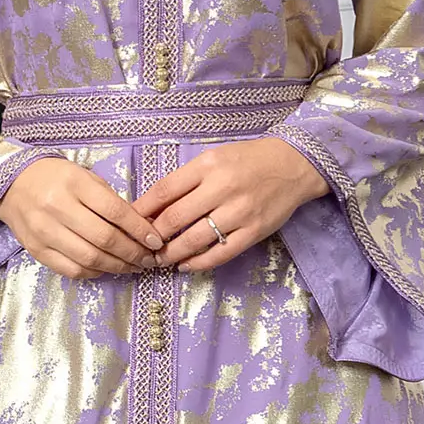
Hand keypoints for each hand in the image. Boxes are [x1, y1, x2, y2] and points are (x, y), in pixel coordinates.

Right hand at [0, 158, 166, 278]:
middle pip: (105, 239)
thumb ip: (110, 201)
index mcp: (74, 184)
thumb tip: (140, 229)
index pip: (115, 211)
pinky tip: (107, 268)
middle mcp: (57, 207)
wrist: (11, 185)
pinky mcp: (36, 250)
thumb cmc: (55, 179)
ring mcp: (45, 231)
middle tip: (148, 259)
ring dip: (117, 266)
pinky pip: (72, 269)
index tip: (155, 241)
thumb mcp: (84, 178)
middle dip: (133, 253)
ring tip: (132, 266)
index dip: (139, 229)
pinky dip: (95, 272)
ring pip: (90, 258)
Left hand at [131, 137, 329, 271]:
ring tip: (160, 259)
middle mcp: (222, 188)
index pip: (165, 190)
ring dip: (171, 253)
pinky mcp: (254, 231)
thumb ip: (184, 180)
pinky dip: (198, 263)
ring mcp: (239, 212)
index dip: (143, 210)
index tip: (130, 222)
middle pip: (174, 218)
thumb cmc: (247, 160)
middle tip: (142, 246)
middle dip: (153, 237)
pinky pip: (220, 253)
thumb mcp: (213, 159)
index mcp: (208, 165)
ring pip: (194, 240)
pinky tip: (185, 265)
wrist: (294, 165)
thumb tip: (150, 206)